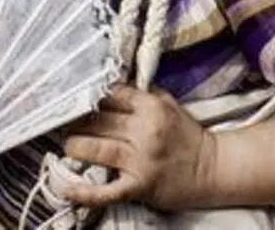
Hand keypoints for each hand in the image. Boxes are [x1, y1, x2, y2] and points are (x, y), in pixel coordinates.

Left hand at [62, 85, 213, 210]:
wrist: (211, 169)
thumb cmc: (188, 136)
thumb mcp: (170, 104)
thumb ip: (142, 94)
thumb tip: (113, 83)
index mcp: (152, 107)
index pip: (111, 94)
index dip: (89, 96)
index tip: (75, 99)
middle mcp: (145, 130)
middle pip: (98, 120)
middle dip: (76, 122)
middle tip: (62, 122)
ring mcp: (141, 160)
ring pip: (96, 149)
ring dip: (74, 146)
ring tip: (67, 145)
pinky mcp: (139, 186)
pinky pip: (106, 190)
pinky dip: (84, 192)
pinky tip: (66, 188)